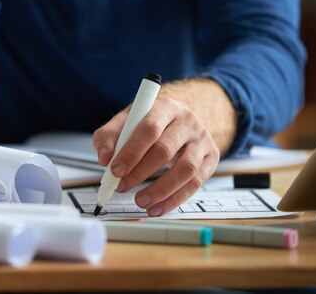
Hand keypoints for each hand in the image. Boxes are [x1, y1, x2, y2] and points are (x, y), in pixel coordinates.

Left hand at [92, 86, 222, 216]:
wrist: (180, 120)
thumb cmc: (149, 122)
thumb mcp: (126, 121)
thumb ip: (108, 137)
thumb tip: (104, 159)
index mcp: (165, 107)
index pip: (149, 129)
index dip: (131, 151)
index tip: (114, 171)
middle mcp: (188, 121)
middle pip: (165, 150)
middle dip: (140, 172)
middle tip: (122, 187)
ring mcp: (202, 140)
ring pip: (186, 169)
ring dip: (161, 190)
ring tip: (140, 202)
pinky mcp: (211, 157)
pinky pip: (196, 183)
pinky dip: (175, 199)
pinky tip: (157, 208)